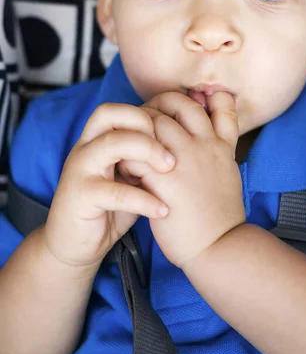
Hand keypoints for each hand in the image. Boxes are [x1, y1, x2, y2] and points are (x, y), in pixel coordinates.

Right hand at [43, 103, 174, 267]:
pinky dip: (143, 200)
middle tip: (171, 150)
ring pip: (111, 144)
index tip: (175, 134)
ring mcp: (80, 170)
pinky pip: (114, 192)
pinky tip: (163, 210)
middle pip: (109, 114)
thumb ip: (146, 160)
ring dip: (146, 152)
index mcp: (97, 140)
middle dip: (145, 124)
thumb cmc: (109, 209)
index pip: (120, 108)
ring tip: (170, 170)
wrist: (74, 245)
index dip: (149, 113)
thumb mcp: (131, 179)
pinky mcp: (79, 197)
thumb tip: (183, 143)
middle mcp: (85, 148)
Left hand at [139, 91, 245, 267]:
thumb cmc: (220, 213)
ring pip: (153, 123)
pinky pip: (137, 156)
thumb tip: (206, 133)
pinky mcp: (165, 182)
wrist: (219, 246)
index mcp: (222, 144)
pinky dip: (127, 158)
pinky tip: (126, 170)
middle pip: (177, 104)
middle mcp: (205, 146)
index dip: (193, 98)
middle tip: (142, 124)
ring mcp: (185, 162)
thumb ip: (219, 147)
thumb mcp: (229, 171)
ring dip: (137, 131)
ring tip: (131, 147)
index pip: (217, 101)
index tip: (174, 109)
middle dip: (155, 107)